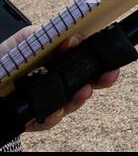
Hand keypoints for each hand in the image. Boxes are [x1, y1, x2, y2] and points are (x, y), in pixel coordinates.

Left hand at [0, 29, 120, 133]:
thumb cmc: (9, 57)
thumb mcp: (27, 38)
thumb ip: (47, 35)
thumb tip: (71, 39)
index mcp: (63, 59)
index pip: (90, 58)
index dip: (104, 59)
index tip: (109, 57)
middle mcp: (61, 79)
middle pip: (90, 81)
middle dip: (103, 79)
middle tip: (109, 76)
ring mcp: (51, 98)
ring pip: (73, 102)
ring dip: (80, 98)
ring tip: (82, 93)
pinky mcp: (36, 117)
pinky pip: (49, 120)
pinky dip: (53, 117)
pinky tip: (54, 111)